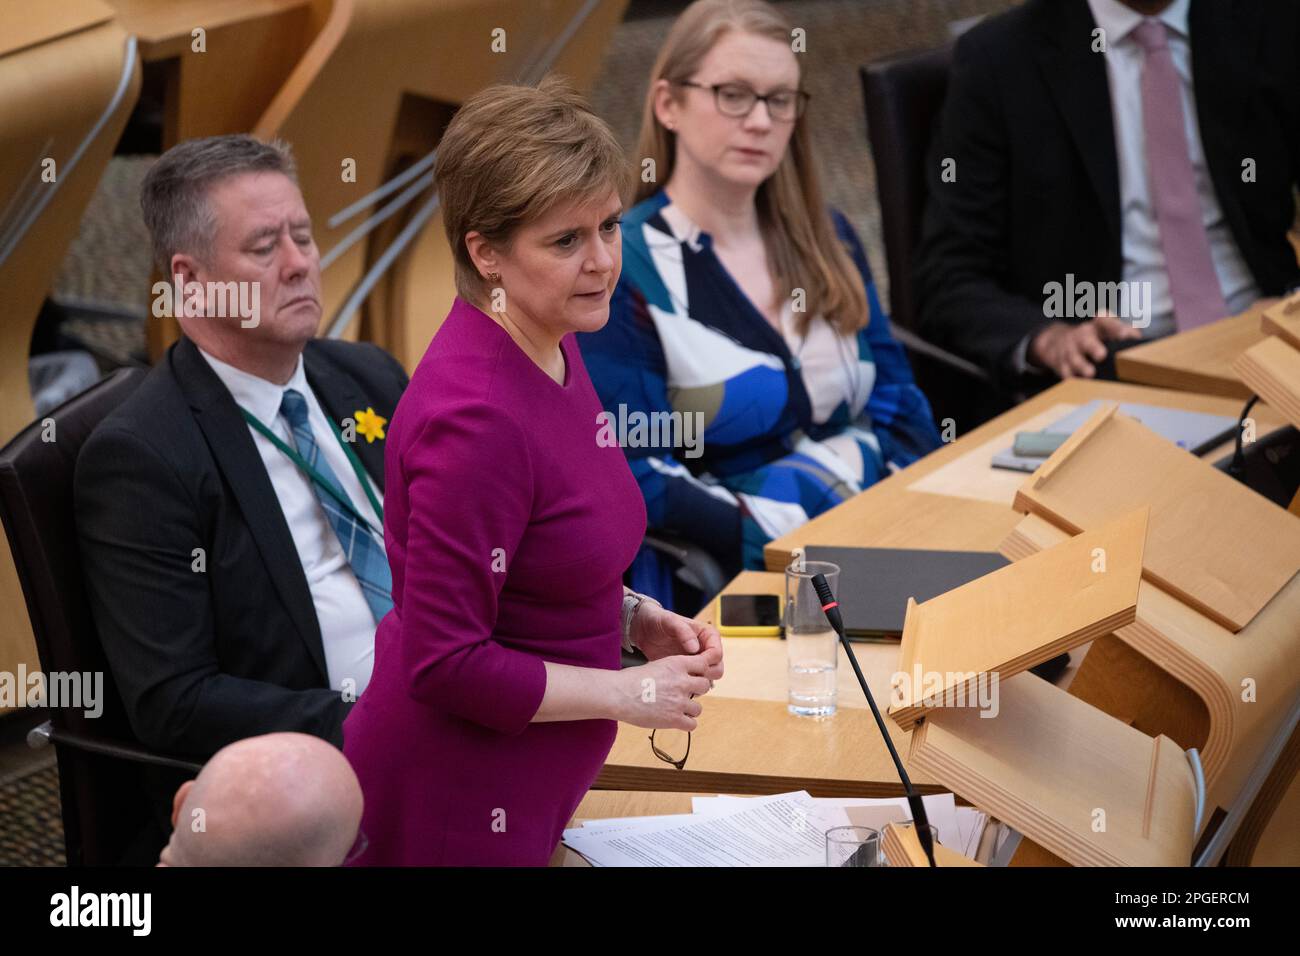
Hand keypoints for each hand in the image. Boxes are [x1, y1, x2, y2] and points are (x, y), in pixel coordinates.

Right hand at [611, 652, 718, 730]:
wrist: (619, 695)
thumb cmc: (631, 680)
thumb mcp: (656, 665)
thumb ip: (674, 669)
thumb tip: (684, 675)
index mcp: (677, 665)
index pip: (704, 664)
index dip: (701, 671)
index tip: (696, 676)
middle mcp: (681, 682)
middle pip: (704, 686)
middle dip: (696, 690)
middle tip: (684, 693)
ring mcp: (679, 702)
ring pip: (698, 708)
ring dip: (689, 709)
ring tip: (676, 709)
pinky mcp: (674, 719)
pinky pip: (692, 724)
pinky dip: (685, 723)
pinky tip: (675, 720)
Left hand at [632, 602, 724, 681]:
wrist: (646, 629)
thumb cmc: (660, 620)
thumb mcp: (670, 621)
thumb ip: (684, 632)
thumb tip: (695, 648)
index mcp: (708, 635)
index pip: (717, 653)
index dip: (708, 661)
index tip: (692, 664)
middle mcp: (707, 649)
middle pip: (717, 668)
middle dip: (705, 673)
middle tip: (686, 673)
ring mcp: (698, 661)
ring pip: (708, 678)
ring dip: (697, 681)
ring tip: (679, 676)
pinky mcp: (688, 670)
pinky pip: (695, 682)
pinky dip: (689, 685)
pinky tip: (676, 681)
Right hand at [1028, 313, 1142, 378]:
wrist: (1055, 342)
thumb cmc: (1089, 339)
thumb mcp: (1104, 331)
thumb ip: (1122, 332)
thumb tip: (1137, 337)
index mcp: (1096, 328)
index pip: (1105, 322)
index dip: (1115, 327)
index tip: (1124, 334)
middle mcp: (1081, 337)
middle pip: (1086, 341)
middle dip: (1093, 347)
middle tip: (1101, 355)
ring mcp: (1069, 351)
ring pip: (1074, 359)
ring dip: (1081, 366)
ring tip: (1090, 374)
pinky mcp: (1061, 365)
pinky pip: (1065, 372)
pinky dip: (1071, 378)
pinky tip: (1078, 385)